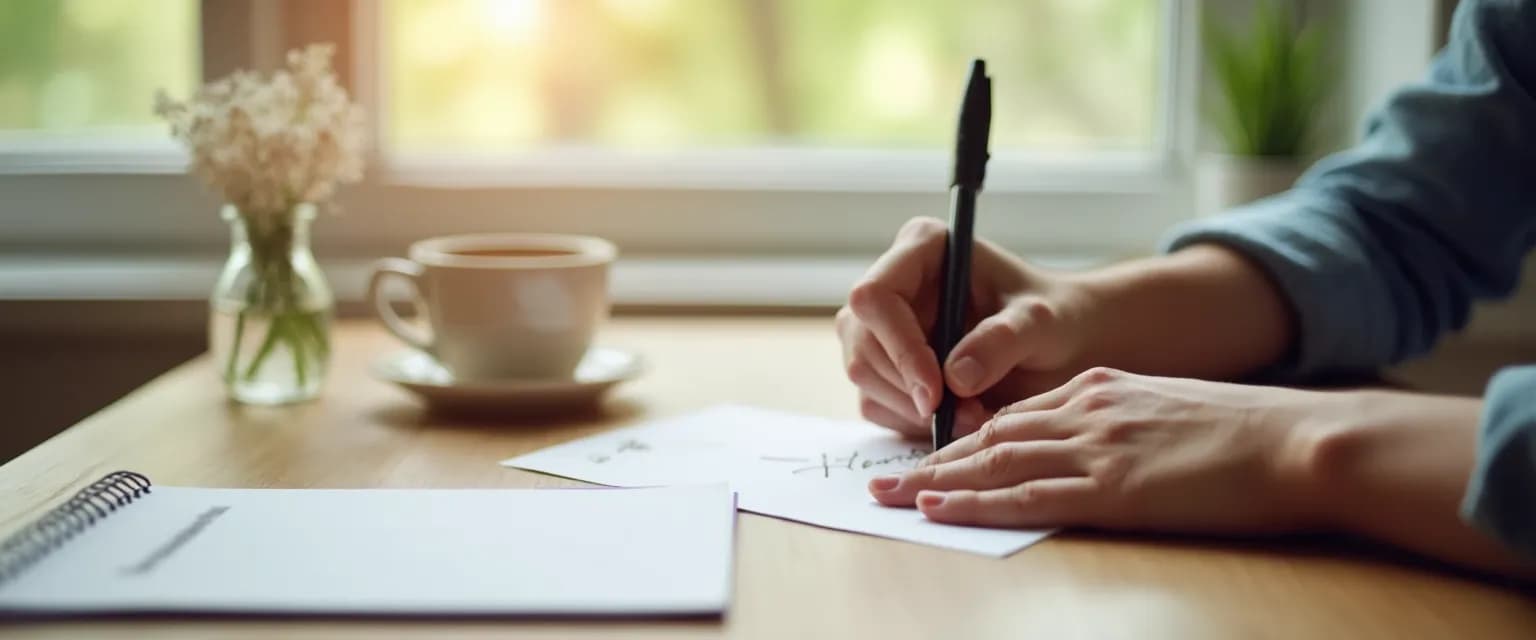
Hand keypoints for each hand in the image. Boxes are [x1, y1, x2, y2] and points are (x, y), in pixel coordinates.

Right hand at [835, 217, 1095, 438]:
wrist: (1061, 345)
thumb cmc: (1054, 318)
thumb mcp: (1041, 323)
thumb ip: (1003, 340)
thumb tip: (956, 378)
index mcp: (922, 247)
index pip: (876, 296)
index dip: (899, 346)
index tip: (937, 392)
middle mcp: (892, 282)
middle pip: (863, 343)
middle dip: (909, 389)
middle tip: (967, 415)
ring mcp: (881, 326)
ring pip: (864, 376)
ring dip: (914, 410)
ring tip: (973, 415)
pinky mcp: (884, 365)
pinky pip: (876, 403)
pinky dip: (913, 421)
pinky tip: (957, 416)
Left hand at [868, 367, 1331, 532]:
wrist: (1300, 439)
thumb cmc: (1253, 434)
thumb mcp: (1176, 411)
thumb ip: (1128, 423)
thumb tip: (1103, 449)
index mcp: (1104, 389)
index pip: (1017, 414)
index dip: (966, 438)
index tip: (931, 455)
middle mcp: (1088, 410)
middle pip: (989, 436)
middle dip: (932, 459)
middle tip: (881, 480)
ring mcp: (1097, 448)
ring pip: (994, 463)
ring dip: (934, 481)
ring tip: (887, 496)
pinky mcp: (1113, 488)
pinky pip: (1027, 497)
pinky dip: (975, 503)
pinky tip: (938, 508)